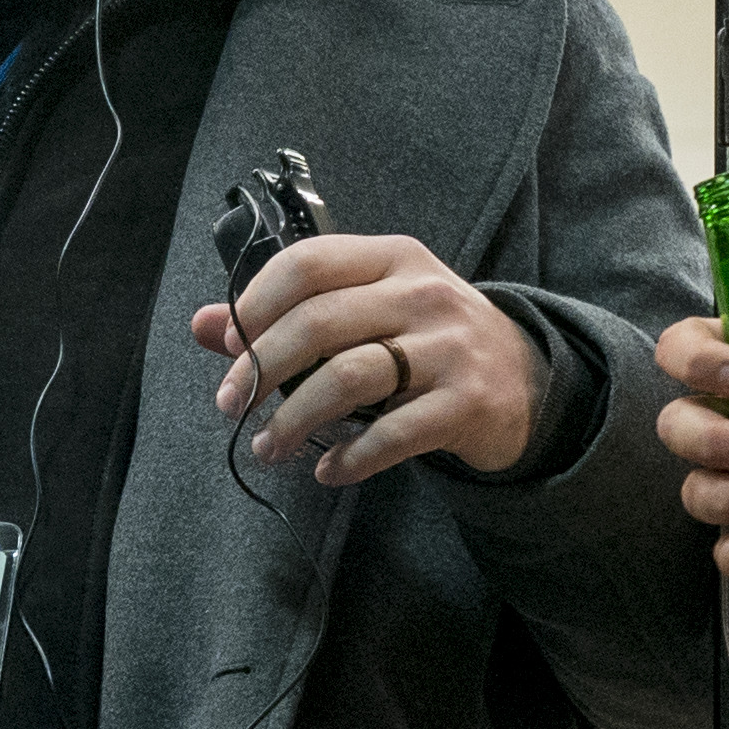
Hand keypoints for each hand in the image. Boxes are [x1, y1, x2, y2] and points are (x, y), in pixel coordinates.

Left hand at [187, 233, 542, 482]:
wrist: (525, 380)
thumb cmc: (428, 338)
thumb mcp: (369, 307)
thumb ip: (289, 312)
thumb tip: (202, 325)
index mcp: (392, 258)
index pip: (310, 263)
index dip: (258, 303)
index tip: (228, 345)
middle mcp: (422, 294)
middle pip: (321, 322)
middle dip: (261, 368)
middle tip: (230, 404)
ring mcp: (449, 348)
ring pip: (351, 377)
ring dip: (295, 419)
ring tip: (267, 447)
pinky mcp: (466, 403)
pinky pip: (394, 435)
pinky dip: (351, 458)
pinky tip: (327, 471)